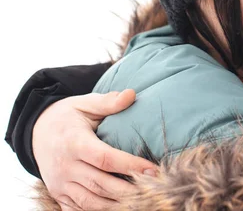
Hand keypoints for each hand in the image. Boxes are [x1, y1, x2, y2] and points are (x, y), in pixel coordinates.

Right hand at [32, 90, 157, 209]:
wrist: (36, 132)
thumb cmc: (68, 116)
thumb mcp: (85, 104)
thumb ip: (108, 102)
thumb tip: (131, 94)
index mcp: (74, 143)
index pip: (105, 158)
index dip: (130, 165)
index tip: (153, 169)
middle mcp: (65, 167)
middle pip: (100, 184)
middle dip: (129, 190)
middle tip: (154, 189)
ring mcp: (60, 184)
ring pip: (90, 202)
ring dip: (116, 204)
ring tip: (141, 201)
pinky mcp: (58, 195)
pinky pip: (78, 210)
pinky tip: (118, 208)